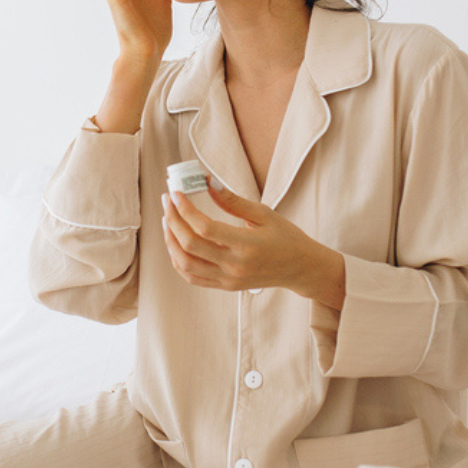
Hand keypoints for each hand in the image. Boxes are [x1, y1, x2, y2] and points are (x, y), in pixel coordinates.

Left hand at [161, 181, 346, 307]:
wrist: (300, 268)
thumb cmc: (286, 238)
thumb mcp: (264, 214)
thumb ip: (233, 201)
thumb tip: (207, 182)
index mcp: (246, 245)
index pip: (205, 227)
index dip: (185, 209)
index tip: (176, 193)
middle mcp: (234, 265)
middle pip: (189, 245)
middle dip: (172, 220)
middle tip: (167, 201)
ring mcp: (228, 279)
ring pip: (185, 264)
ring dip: (170, 240)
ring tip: (169, 220)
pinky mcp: (225, 286)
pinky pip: (192, 276)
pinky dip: (178, 260)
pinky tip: (176, 242)